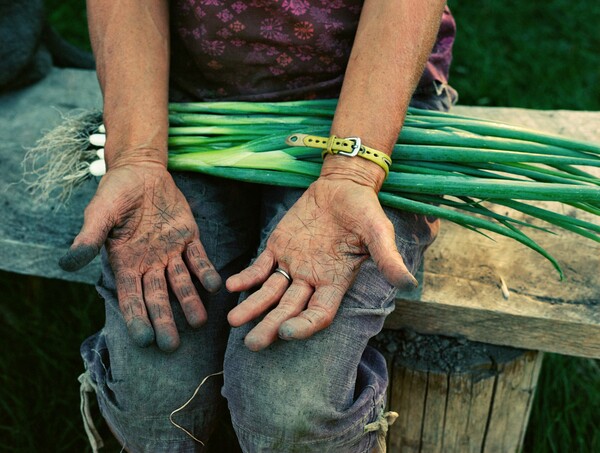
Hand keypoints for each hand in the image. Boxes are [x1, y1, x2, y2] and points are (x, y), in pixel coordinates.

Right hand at [59, 163, 220, 350]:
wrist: (140, 172)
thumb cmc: (115, 193)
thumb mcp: (99, 213)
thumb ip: (89, 238)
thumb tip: (67, 263)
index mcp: (125, 262)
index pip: (130, 297)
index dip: (137, 318)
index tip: (144, 339)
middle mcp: (149, 263)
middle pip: (157, 297)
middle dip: (164, 320)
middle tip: (172, 346)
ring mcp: (170, 252)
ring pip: (181, 282)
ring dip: (190, 301)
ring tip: (199, 322)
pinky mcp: (188, 237)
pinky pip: (198, 258)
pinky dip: (205, 271)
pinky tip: (214, 286)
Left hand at [226, 175, 416, 350]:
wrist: (342, 186)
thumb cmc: (364, 210)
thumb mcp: (378, 231)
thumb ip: (387, 257)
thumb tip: (408, 283)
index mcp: (335, 282)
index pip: (319, 313)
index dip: (305, 325)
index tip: (288, 333)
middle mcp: (312, 279)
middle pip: (289, 310)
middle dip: (271, 326)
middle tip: (252, 344)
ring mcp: (293, 265)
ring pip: (270, 293)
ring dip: (253, 306)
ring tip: (233, 320)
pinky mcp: (277, 248)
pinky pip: (260, 266)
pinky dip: (247, 276)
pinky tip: (232, 285)